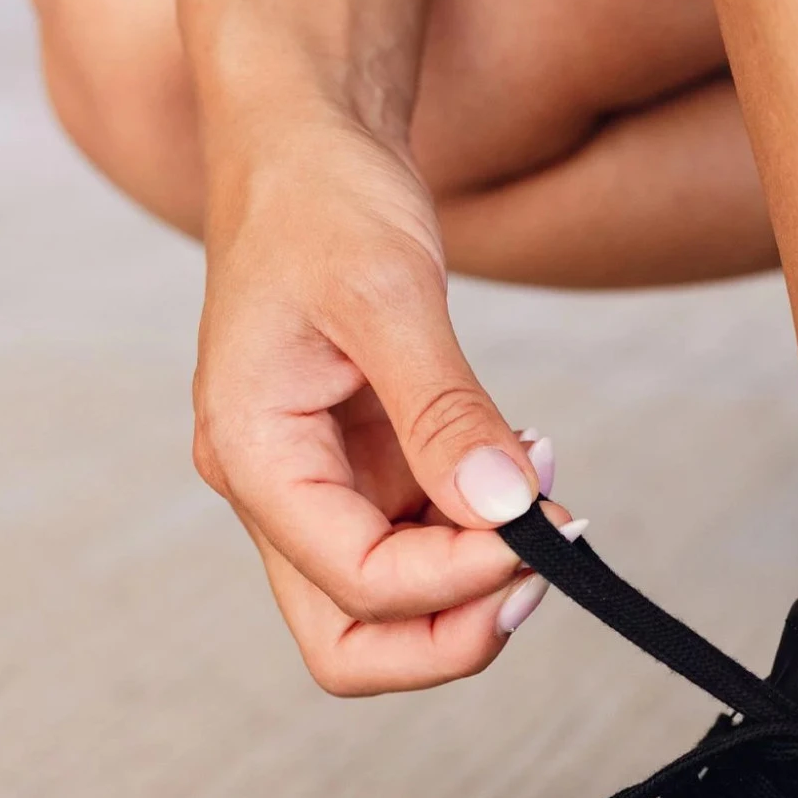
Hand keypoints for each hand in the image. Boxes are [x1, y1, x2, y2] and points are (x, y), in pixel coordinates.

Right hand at [192, 114, 572, 693]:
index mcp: (251, 457)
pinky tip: (524, 478)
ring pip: (391, 615)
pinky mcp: (362, 481)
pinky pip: (422, 552)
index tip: (542, 531)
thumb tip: (505, 509)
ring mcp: (317, 495)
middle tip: (542, 573)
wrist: (306, 150)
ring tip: (546, 503)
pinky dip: (480, 540)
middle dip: (454, 635)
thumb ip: (446, 411)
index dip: (457, 582)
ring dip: (477, 586)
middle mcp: (273, 495)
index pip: (358, 586)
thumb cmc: (322, 201)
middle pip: (353, 647)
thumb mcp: (389, 293)